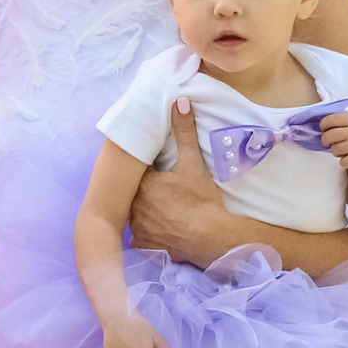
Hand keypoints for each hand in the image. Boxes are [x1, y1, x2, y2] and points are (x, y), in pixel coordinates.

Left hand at [128, 101, 234, 267]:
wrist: (213, 237)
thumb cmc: (202, 200)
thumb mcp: (193, 164)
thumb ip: (184, 132)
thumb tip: (180, 102)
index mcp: (142, 184)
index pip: (138, 172)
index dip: (149, 171)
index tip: (159, 172)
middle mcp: (134, 206)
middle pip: (136, 193)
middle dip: (146, 191)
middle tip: (165, 192)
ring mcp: (137, 227)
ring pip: (136, 214)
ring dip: (145, 211)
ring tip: (164, 210)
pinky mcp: (143, 245)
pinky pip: (140, 236)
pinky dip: (148, 232)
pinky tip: (160, 228)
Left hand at [317, 113, 347, 173]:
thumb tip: (328, 126)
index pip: (331, 119)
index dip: (323, 124)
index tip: (322, 128)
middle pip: (327, 136)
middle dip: (325, 140)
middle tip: (329, 143)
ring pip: (333, 150)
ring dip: (337, 152)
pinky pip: (341, 161)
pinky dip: (346, 162)